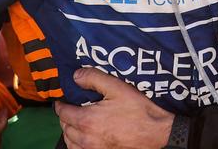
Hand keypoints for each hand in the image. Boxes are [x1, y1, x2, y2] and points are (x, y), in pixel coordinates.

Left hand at [55, 68, 172, 148]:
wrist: (157, 131)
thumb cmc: (138, 109)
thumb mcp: (117, 87)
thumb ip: (94, 79)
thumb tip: (76, 76)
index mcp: (87, 120)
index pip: (63, 113)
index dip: (60, 105)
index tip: (62, 101)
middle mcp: (87, 139)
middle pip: (65, 129)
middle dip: (65, 118)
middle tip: (70, 109)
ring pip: (71, 143)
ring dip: (69, 132)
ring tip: (75, 124)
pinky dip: (77, 145)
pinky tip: (84, 138)